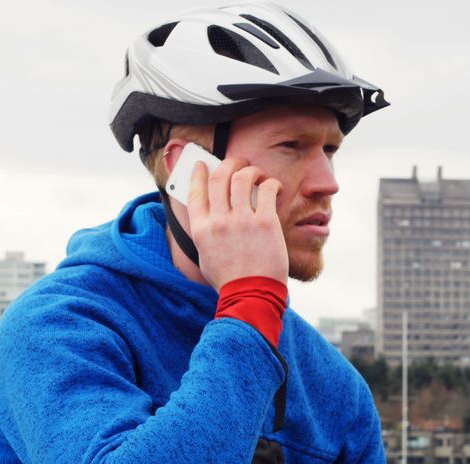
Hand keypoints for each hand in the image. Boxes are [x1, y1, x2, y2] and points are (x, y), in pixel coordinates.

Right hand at [187, 157, 287, 290]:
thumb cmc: (229, 279)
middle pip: (219, 178)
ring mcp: (242, 220)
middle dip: (229, 163)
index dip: (199, 174)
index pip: (195, 191)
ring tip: (258, 174)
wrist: (251, 295)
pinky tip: (274, 187)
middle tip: (238, 163)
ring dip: (251, 170)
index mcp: (201, 229)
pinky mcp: (266, 222)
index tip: (204, 164)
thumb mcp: (205, 256)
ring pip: (242, 178)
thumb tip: (207, 214)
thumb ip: (205, 233)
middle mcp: (219, 221)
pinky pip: (267, 190)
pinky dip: (271, 183)